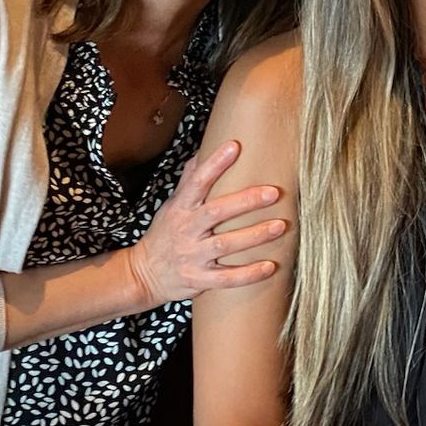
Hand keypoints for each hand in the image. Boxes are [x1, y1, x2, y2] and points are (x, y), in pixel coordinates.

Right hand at [124, 141, 287, 307]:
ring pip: (226, 244)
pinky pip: (227, 278)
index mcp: (181, 209)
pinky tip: (270, 266)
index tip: (235, 146)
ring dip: (255, 235)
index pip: (197, 181)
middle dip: (246, 201)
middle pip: (217, 212)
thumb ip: (190, 181)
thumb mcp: (173, 206)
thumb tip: (204, 151)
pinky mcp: (199, 280)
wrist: (144, 275)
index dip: (215, 163)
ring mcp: (193, 256)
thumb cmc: (165, 235)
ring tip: (280, 226)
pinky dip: (249, 274)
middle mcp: (186, 230)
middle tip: (274, 192)